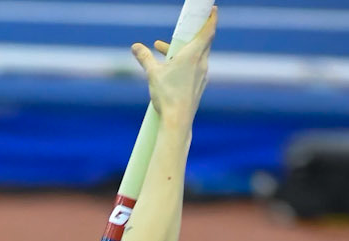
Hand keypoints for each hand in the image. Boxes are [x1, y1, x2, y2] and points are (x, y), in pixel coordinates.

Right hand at [133, 8, 215, 127]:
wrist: (178, 121)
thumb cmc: (167, 96)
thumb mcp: (153, 74)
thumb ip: (145, 58)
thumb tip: (135, 47)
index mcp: (193, 54)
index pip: (208, 29)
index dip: (211, 17)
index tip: (212, 9)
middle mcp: (202, 62)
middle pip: (204, 40)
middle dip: (193, 33)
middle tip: (186, 28)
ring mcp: (203, 74)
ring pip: (198, 54)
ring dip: (185, 49)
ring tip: (165, 50)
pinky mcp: (200, 85)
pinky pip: (196, 67)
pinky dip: (187, 62)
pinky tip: (173, 69)